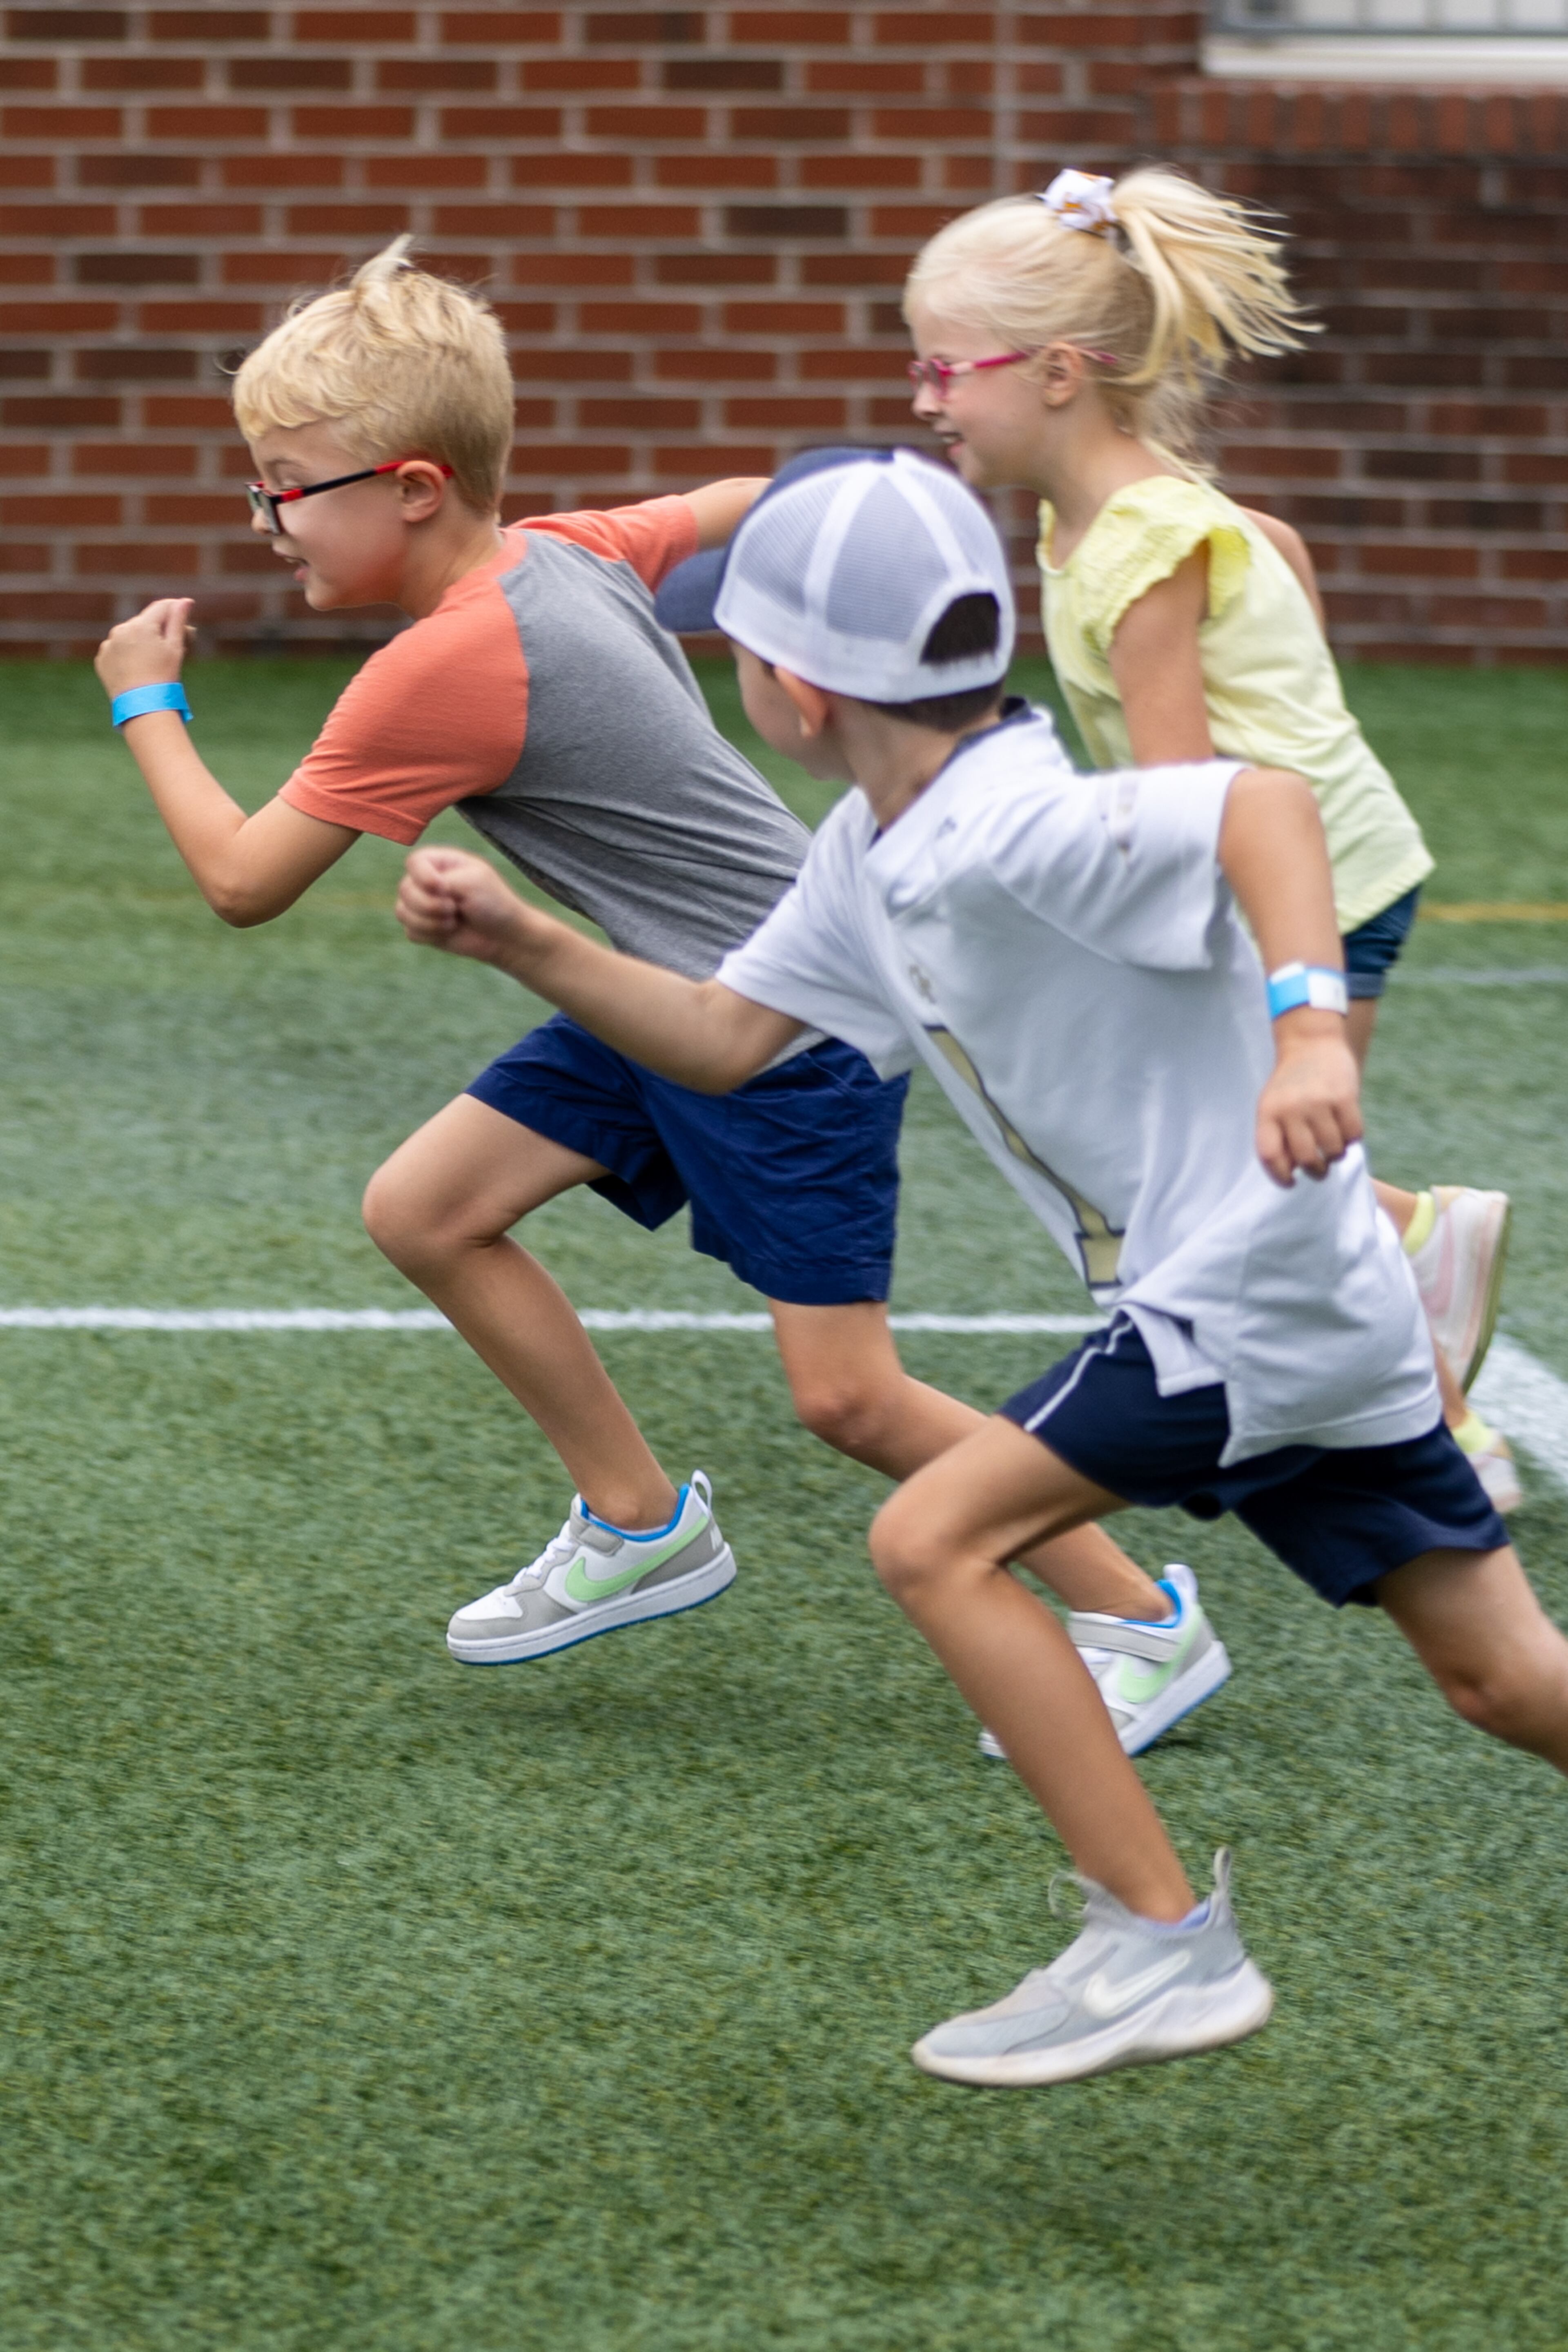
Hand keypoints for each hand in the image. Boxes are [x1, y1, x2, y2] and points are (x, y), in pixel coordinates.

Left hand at [95, 599, 195, 702]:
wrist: (142, 706)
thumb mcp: (175, 648)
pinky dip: (127, 655)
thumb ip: (178, 620)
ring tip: (153, 662)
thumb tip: (185, 601)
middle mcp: (121, 629)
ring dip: (142, 642)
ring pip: (130, 636)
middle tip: (174, 647)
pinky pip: (117, 650)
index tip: (185, 615)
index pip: (161, 607)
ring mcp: (109, 645)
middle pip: (145, 622)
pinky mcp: (102, 659)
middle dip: (159, 630)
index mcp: (142, 624)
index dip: (175, 609)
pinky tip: (138, 669)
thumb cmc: (164, 677)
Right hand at [396, 847, 554, 968]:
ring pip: (402, 912)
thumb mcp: (471, 881)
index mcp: (440, 862)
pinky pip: (410, 932)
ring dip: (429, 922)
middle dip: (430, 905)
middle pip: (405, 889)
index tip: (442, 888)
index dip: (422, 877)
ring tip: (454, 921)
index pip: (414, 862)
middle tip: (455, 909)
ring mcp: (423, 905)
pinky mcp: (423, 928)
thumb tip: (416, 892)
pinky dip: (430, 935)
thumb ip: (440, 880)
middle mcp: (427, 882)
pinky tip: (449, 932)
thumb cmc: (493, 902)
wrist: (504, 936)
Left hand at [1255, 1016, 1362, 1186]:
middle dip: (1315, 1170)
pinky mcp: (1345, 1096)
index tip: (1291, 1182)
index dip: (1280, 1176)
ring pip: (1333, 1149)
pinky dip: (1352, 1138)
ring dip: (1336, 1154)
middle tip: (1320, 1168)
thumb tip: (1292, 1173)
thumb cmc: (1290, 1085)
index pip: (1270, 1155)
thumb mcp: (1272, 1106)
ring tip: (1332, 1144)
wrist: (1312, 1043)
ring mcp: (1319, 1102)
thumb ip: (1277, 1137)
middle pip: (1306, 1158)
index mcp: (1268, 1112)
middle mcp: (1291, 1108)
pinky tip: (1345, 1129)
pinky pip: (1354, 1134)